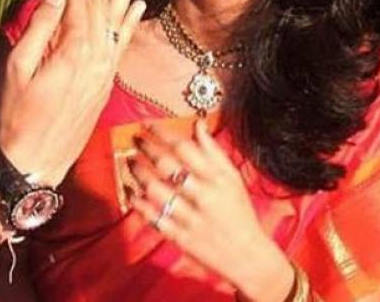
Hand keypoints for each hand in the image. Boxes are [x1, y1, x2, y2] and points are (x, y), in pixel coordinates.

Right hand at [0, 0, 145, 186]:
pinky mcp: (106, 81)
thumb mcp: (17, 68)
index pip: (71, 2)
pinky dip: (130, 23)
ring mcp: (105, 69)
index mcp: (74, 49)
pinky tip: (138, 7)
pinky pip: (123, 44)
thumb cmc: (16, 115)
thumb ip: (38, 27)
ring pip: (118, 20)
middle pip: (101, 3)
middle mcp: (97, 56)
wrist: (34, 160)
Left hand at [130, 120, 294, 301]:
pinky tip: (131, 192)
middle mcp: (204, 196)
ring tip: (131, 163)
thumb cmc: (239, 211)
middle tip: (135, 139)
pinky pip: (154, 218)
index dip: (162, 133)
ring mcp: (191, 218)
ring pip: (157, 190)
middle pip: (167, 166)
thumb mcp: (232, 178)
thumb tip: (198, 122)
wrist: (249, 257)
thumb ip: (213, 150)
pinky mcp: (181, 238)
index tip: (147, 124)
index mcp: (217, 179)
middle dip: (146, 148)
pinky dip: (139, 204)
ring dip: (139, 173)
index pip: (184, 148)